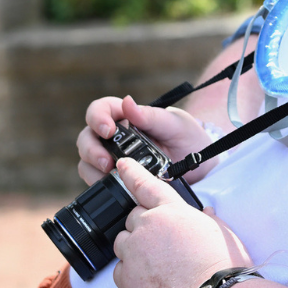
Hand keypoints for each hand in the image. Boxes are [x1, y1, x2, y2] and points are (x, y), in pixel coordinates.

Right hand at [76, 94, 215, 185]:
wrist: (201, 166)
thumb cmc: (188, 137)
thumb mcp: (175, 125)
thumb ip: (151, 116)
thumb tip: (128, 102)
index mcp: (127, 116)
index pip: (101, 109)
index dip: (97, 117)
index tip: (108, 131)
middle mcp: (115, 136)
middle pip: (87, 137)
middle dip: (92, 149)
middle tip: (107, 162)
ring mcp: (113, 157)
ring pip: (86, 160)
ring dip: (92, 168)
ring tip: (110, 175)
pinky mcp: (116, 177)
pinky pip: (96, 180)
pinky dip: (98, 183)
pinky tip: (114, 186)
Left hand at [112, 157, 254, 287]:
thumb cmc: (222, 265)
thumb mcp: (221, 233)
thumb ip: (207, 219)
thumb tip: (204, 213)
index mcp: (173, 210)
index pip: (146, 184)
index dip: (131, 172)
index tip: (121, 165)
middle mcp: (149, 226)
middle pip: (133, 216)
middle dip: (144, 225)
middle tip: (163, 243)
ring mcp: (134, 252)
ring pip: (123, 242)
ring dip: (135, 248)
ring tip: (158, 265)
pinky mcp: (126, 279)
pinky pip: (120, 270)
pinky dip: (131, 273)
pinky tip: (152, 282)